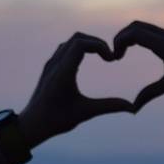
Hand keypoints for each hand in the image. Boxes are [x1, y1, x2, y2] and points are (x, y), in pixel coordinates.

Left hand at [18, 32, 136, 147]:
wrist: (31, 125)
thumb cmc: (57, 120)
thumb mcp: (85, 113)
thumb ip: (109, 106)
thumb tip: (132, 107)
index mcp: (63, 72)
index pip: (81, 44)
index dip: (99, 45)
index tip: (110, 59)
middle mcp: (55, 64)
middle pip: (77, 37)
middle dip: (96, 42)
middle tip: (108, 56)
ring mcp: (51, 64)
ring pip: (70, 41)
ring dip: (87, 44)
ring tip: (100, 57)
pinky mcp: (49, 68)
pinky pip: (65, 49)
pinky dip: (79, 49)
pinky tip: (87, 62)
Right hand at [112, 20, 163, 108]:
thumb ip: (150, 94)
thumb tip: (132, 109)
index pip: (135, 33)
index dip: (119, 42)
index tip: (114, 59)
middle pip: (136, 26)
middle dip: (121, 37)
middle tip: (115, 55)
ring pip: (144, 27)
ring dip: (130, 36)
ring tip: (122, 53)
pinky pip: (152, 31)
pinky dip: (139, 37)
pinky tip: (138, 50)